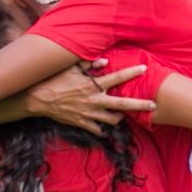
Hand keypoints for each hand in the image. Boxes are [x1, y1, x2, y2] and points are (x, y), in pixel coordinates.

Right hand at [21, 62, 152, 135]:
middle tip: (154, 105)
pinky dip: (102, 129)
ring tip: (123, 115)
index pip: (117, 77)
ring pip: (112, 120)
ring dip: (120, 117)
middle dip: (140, 105)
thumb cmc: (53, 79)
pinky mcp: (82, 123)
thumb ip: (89, 65)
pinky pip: (97, 130)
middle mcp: (94, 100)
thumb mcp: (71, 68)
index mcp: (93, 85)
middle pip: (123, 104)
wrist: (37, 99)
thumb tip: (104, 61)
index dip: (132, 72)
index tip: (144, 68)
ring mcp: (89, 114)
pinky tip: (104, 127)